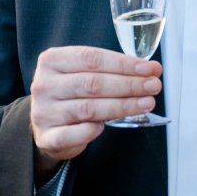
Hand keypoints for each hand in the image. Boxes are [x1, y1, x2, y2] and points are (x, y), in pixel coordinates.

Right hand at [30, 46, 162, 172]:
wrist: (48, 124)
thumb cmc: (73, 92)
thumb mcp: (85, 73)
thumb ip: (112, 69)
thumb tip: (151, 69)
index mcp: (52, 60)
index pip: (92, 58)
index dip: (124, 64)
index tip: (150, 69)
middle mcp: (44, 84)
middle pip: (93, 83)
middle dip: (129, 85)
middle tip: (153, 86)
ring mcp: (43, 111)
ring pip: (89, 108)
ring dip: (123, 106)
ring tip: (146, 103)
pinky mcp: (47, 136)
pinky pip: (75, 134)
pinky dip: (94, 130)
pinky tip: (107, 126)